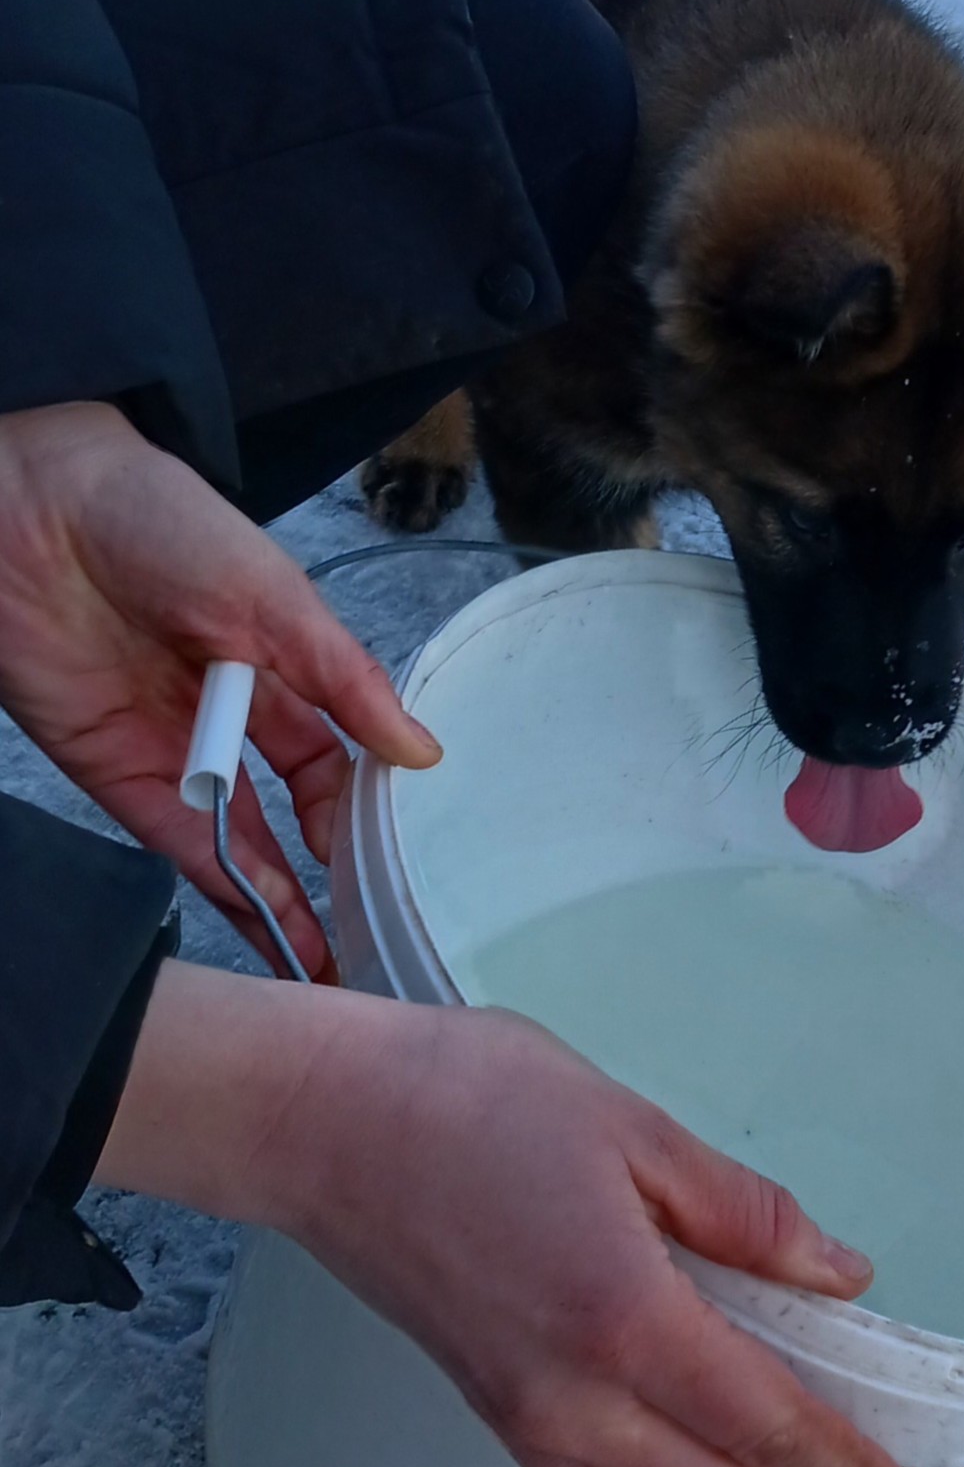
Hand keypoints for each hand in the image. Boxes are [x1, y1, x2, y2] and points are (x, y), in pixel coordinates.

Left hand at [0, 401, 440, 976]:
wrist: (31, 509)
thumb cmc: (166, 527)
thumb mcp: (281, 600)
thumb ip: (348, 682)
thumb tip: (422, 754)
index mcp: (279, 665)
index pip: (333, 749)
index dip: (361, 798)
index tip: (394, 843)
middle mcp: (228, 715)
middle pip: (289, 805)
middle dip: (330, 863)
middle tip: (372, 922)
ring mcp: (172, 749)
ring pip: (238, 840)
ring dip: (282, 898)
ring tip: (329, 957)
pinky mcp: (114, 773)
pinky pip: (179, 841)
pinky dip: (225, 886)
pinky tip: (271, 927)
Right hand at [98, 964, 900, 1466]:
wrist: (327, 1122)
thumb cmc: (465, 1104)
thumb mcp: (632, 1128)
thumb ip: (742, 1212)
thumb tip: (834, 1268)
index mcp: (623, 1318)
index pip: (767, 1425)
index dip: (847, 1459)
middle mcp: (573, 1400)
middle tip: (868, 1459)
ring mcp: (524, 1419)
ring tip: (795, 1448)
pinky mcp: (494, 1409)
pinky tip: (697, 1442)